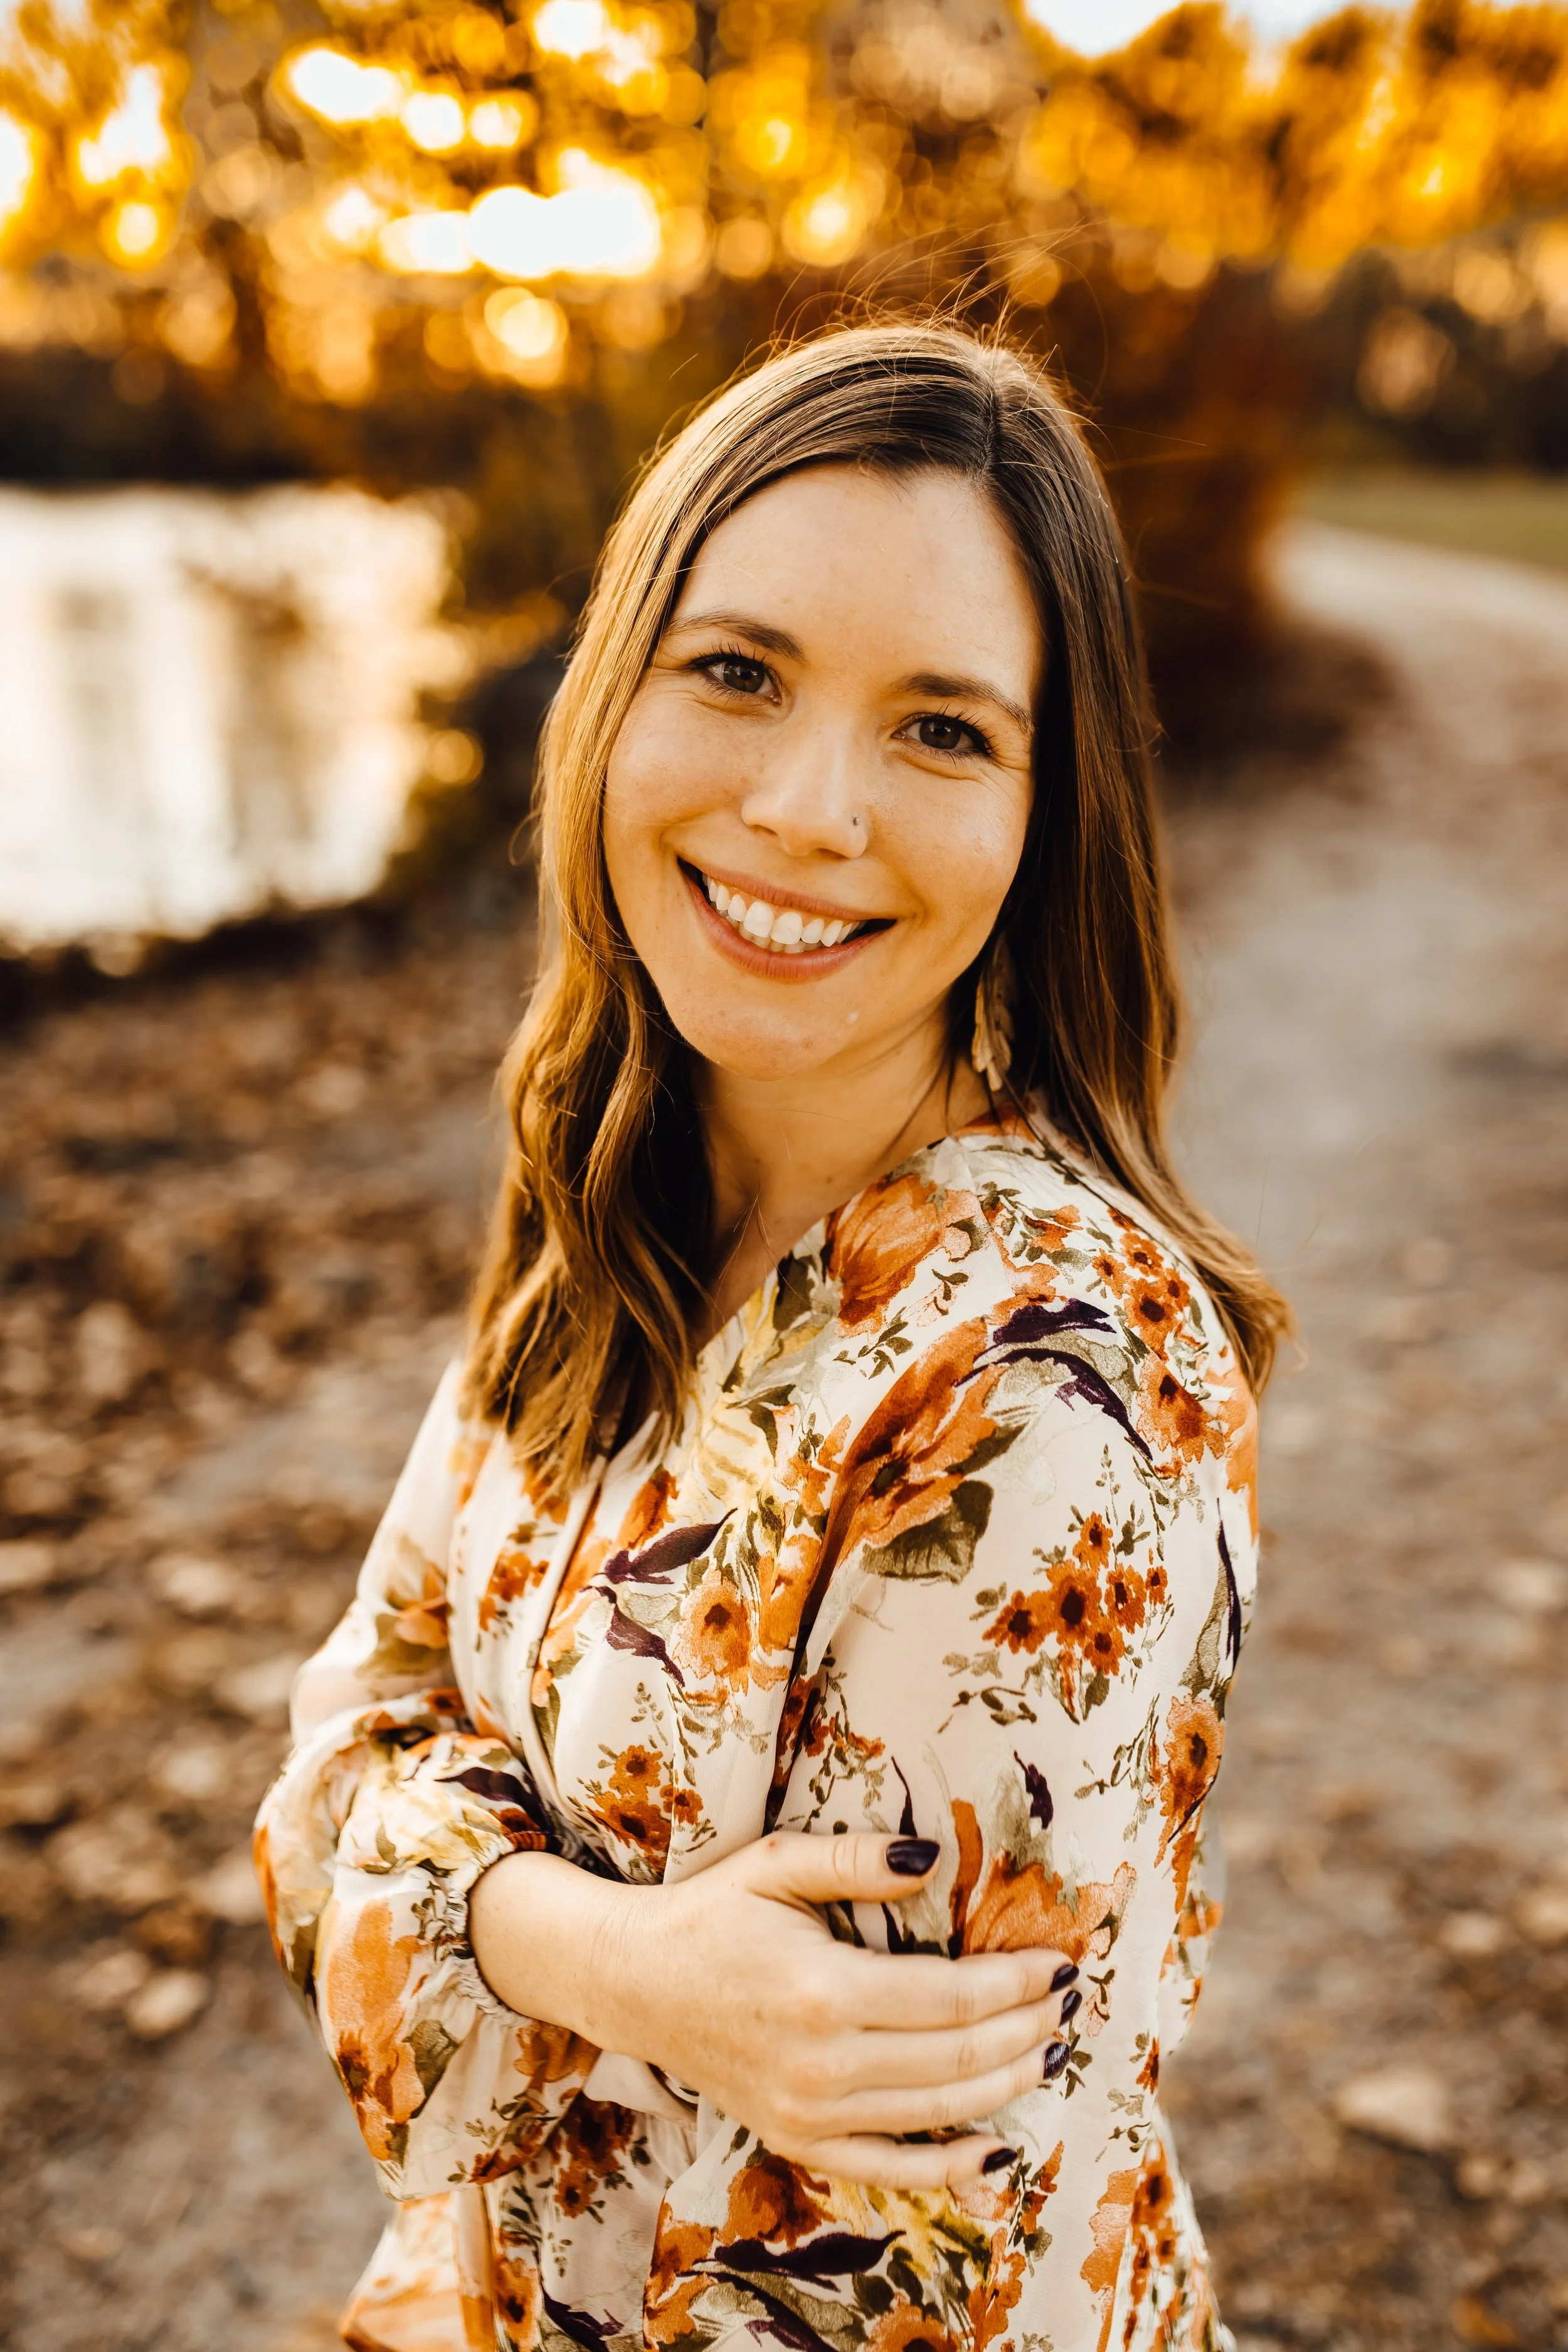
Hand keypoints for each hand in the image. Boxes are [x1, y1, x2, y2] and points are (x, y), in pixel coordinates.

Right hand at [470, 1831, 1075, 2191]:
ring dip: (1007, 2084)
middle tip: (1072, 2003)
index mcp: (823, 1990)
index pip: (952, 1997)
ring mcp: (810, 2113)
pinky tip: (999, 2147)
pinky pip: (891, 2168)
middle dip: (1027, 2030)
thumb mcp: (777, 1865)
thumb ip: (856, 1860)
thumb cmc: (711, 1913)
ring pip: (938, 2112)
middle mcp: (822, 2064)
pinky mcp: (798, 2141)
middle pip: (958, 2058)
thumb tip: (933, 1856)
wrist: (633, 1983)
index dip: (1017, 1984)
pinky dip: (951, 2164)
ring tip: (1051, 2050)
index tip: (1062, 1964)